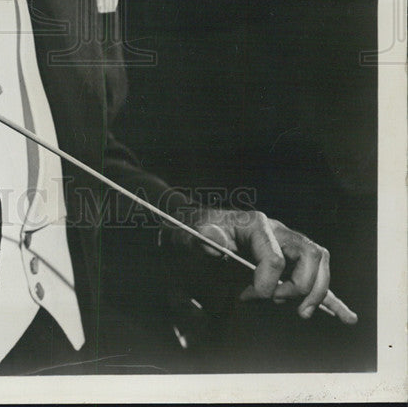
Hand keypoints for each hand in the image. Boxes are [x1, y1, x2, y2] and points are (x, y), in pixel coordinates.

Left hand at [193, 208, 357, 323]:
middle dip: (299, 285)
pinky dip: (331, 297)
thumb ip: (205, 236)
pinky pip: (317, 275)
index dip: (266, 284)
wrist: (199, 229)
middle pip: (310, 254)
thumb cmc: (198, 230)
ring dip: (316, 290)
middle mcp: (278, 231)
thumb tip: (214, 244)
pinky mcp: (289, 262)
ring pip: (319, 261)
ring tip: (301, 312)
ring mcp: (287, 245)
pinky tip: (346, 316)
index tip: (247, 295)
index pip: (275, 258)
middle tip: (276, 300)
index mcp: (257, 224)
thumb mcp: (195, 232)